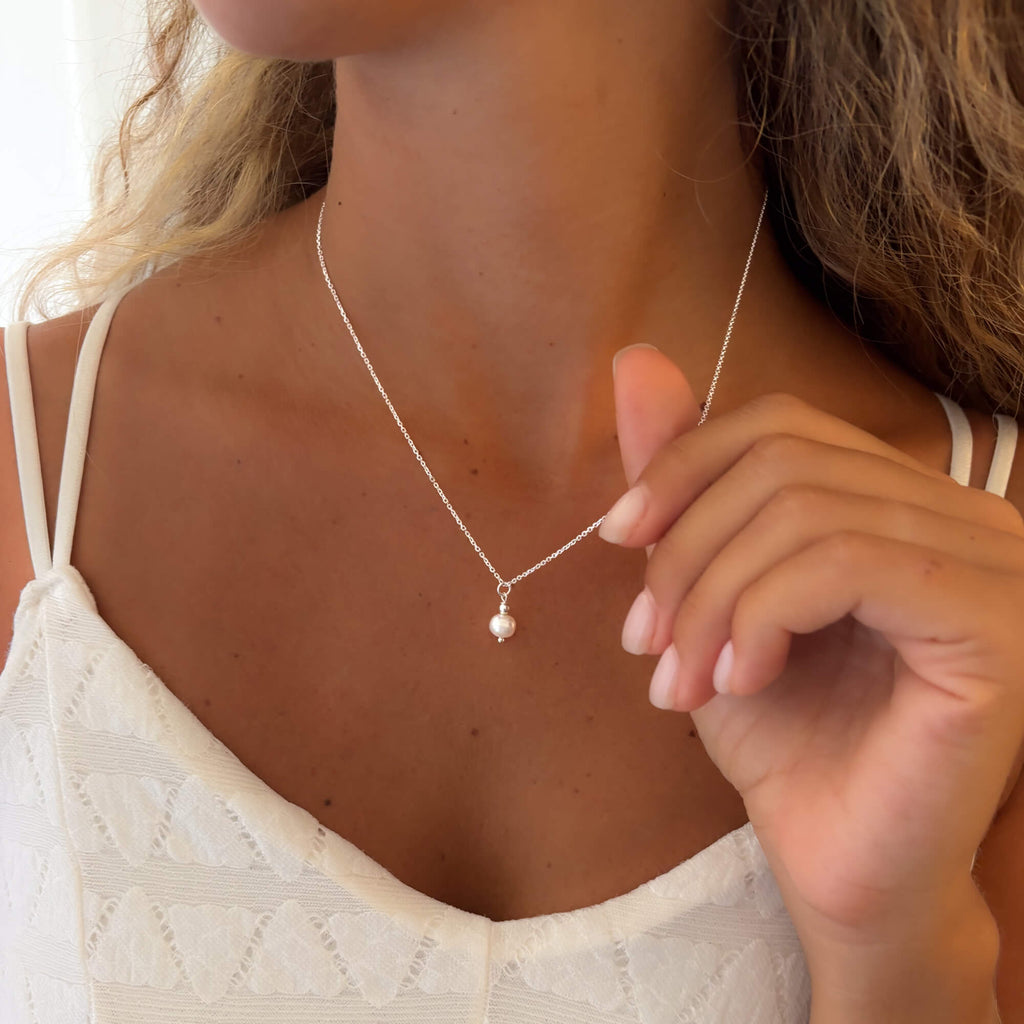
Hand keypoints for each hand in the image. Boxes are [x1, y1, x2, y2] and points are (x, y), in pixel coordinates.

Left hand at [600, 345, 1023, 957]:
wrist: (841, 866)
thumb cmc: (783, 737)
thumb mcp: (713, 597)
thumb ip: (687, 484)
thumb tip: (635, 359)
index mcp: (903, 504)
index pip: (784, 425)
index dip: (685, 466)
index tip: (618, 537)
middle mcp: (965, 517)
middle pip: (784, 462)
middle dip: (686, 552)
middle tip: (644, 642)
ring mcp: (994, 565)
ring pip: (803, 512)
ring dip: (708, 597)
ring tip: (677, 678)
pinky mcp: (997, 624)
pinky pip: (843, 562)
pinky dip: (759, 614)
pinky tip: (737, 681)